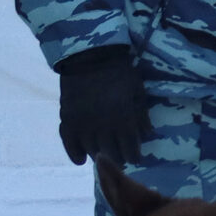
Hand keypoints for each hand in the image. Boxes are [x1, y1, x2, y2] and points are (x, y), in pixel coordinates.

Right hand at [56, 46, 150, 165]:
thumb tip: (148, 135)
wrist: (89, 55)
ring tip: (105, 158)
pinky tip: (81, 160)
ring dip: (100, 157)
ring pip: (91, 150)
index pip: (129, 148)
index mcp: (123, 117)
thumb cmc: (119, 71)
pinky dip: (73, 153)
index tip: (136, 159)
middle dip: (119, 159)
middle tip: (122, 160)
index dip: (134, 157)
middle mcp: (102, 124)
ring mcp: (82, 123)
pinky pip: (68, 142)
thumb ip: (141, 114)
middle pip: (111, 153)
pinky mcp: (67, 118)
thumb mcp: (137, 90)